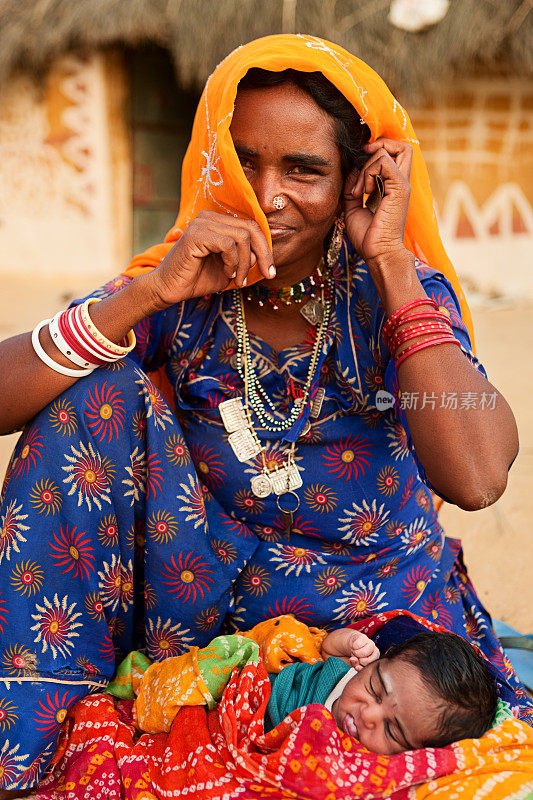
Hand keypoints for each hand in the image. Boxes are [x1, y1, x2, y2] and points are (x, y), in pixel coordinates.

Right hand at [146, 210, 275, 309]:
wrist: (169, 289)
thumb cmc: (197, 279)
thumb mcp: (229, 268)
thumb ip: (245, 258)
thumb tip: (262, 254)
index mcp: (217, 221)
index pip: (251, 227)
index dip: (265, 248)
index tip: (270, 271)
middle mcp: (210, 217)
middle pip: (251, 228)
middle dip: (263, 254)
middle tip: (266, 275)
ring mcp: (202, 223)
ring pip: (242, 237)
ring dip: (244, 263)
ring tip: (236, 278)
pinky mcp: (197, 234)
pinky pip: (228, 245)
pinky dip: (232, 262)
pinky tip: (225, 273)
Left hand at [342, 138, 412, 267]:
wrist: (378, 253)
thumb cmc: (368, 237)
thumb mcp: (353, 208)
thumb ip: (352, 188)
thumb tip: (350, 170)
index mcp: (392, 186)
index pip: (393, 155)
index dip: (374, 152)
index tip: (357, 166)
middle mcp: (400, 182)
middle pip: (401, 146)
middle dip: (377, 146)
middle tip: (361, 164)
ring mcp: (402, 184)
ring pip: (388, 150)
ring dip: (365, 166)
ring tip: (358, 190)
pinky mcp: (400, 188)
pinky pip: (383, 162)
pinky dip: (368, 172)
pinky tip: (363, 192)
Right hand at [348, 631, 379, 671]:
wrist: (353, 643)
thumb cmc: (357, 655)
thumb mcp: (356, 663)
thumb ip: (355, 665)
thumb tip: (354, 659)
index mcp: (376, 659)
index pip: (369, 667)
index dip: (361, 667)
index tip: (357, 665)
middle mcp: (376, 651)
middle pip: (368, 661)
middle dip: (359, 660)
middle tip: (356, 657)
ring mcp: (371, 643)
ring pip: (363, 653)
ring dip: (356, 653)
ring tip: (355, 652)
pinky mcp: (364, 637)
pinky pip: (357, 645)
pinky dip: (353, 647)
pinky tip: (354, 646)